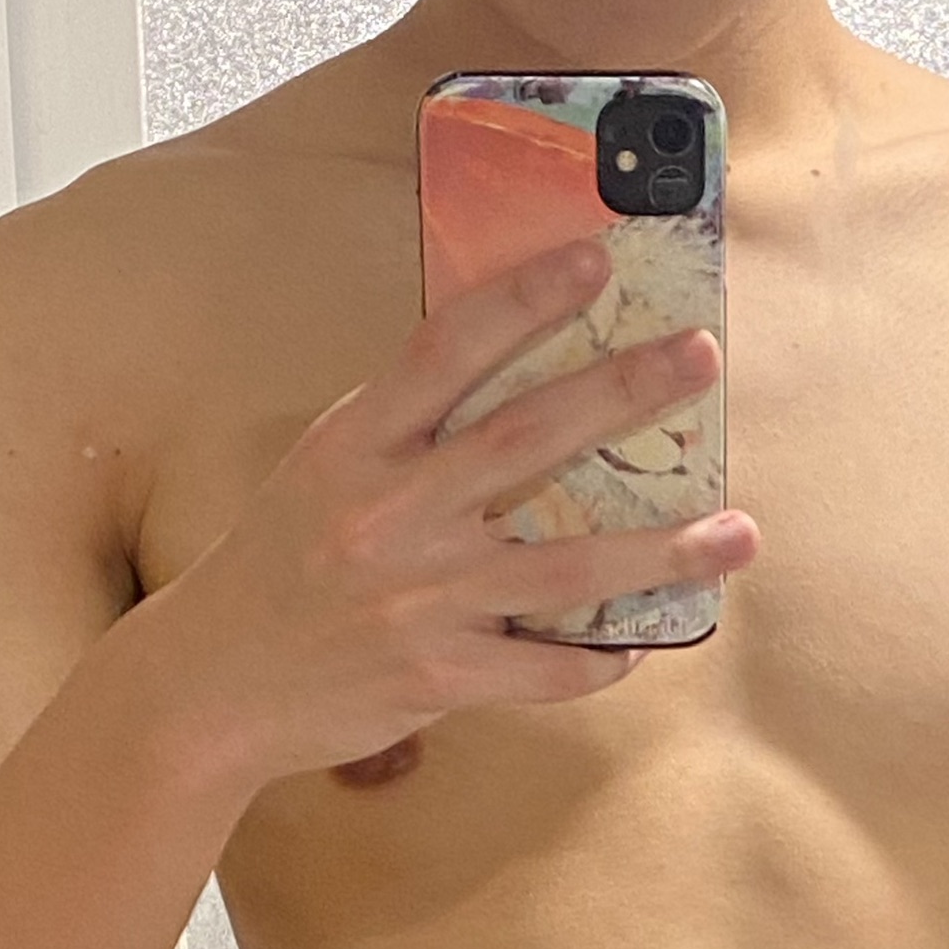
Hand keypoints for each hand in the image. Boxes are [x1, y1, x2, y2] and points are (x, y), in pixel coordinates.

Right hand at [135, 235, 759, 785]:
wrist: (209, 689)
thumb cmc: (277, 571)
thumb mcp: (322, 475)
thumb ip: (405, 434)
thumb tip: (510, 383)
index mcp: (357, 447)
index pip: (446, 350)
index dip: (523, 299)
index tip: (595, 260)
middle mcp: (392, 513)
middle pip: (526, 439)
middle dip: (622, 393)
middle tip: (699, 358)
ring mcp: (420, 598)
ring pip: (568, 566)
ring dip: (664, 551)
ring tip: (739, 534)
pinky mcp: (438, 676)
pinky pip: (546, 668)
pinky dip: (602, 657)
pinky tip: (648, 641)